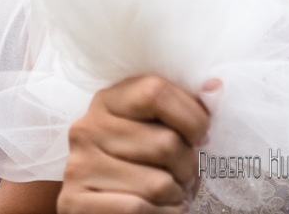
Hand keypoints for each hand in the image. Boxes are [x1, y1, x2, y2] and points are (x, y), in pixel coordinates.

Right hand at [57, 74, 214, 213]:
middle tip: (189, 174)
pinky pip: (137, 209)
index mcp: (108, 100)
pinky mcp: (74, 201)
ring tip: (175, 193)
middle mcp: (87, 128)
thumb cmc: (141, 161)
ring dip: (177, 194)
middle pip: (165, 142)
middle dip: (189, 165)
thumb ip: (183, 108)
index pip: (155, 91)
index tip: (202, 136)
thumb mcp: (156, 127)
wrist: (105, 205)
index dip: (191, 116)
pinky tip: (165, 210)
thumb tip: (215, 87)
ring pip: (156, 183)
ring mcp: (78, 165)